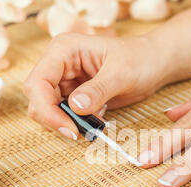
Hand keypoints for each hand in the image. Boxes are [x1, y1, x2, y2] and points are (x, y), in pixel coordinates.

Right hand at [24, 33, 164, 139]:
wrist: (153, 64)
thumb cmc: (139, 59)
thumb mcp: (121, 73)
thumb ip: (98, 90)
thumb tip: (76, 107)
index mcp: (64, 50)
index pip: (38, 82)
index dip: (47, 109)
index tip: (69, 128)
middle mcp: (58, 64)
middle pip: (37, 98)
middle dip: (54, 119)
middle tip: (78, 133)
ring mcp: (64, 80)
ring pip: (48, 109)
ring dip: (67, 122)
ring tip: (95, 121)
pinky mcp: (73, 95)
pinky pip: (64, 115)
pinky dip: (77, 123)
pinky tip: (98, 117)